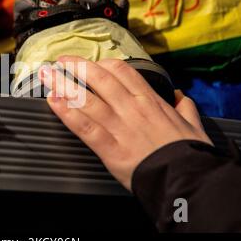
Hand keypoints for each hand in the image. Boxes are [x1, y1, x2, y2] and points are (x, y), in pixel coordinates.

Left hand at [38, 56, 212, 190]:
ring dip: (64, 84)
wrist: (188, 180)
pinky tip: (53, 102)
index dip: (102, 64)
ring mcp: (119, 127)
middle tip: (60, 60)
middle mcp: (132, 109)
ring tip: (47, 75)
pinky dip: (66, 113)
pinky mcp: (110, 148)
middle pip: (99, 79)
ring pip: (87, 99)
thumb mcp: (193, 126)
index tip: (90, 63)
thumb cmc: (189, 154)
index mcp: (150, 101)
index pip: (122, 72)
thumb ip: (185, 108)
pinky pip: (84, 126)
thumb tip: (181, 98)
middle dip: (76, 66)